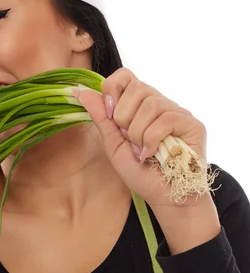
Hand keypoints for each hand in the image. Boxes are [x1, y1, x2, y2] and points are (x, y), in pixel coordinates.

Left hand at [73, 67, 208, 207]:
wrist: (163, 197)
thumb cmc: (140, 172)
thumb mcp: (113, 143)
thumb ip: (100, 116)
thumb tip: (79, 90)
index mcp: (139, 104)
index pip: (125, 75)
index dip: (113, 89)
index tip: (109, 114)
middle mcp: (160, 103)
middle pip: (137, 87)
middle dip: (124, 117)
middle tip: (129, 139)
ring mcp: (178, 111)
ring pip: (151, 103)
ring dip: (138, 132)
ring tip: (141, 151)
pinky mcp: (192, 124)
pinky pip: (167, 118)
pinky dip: (152, 139)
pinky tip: (152, 154)